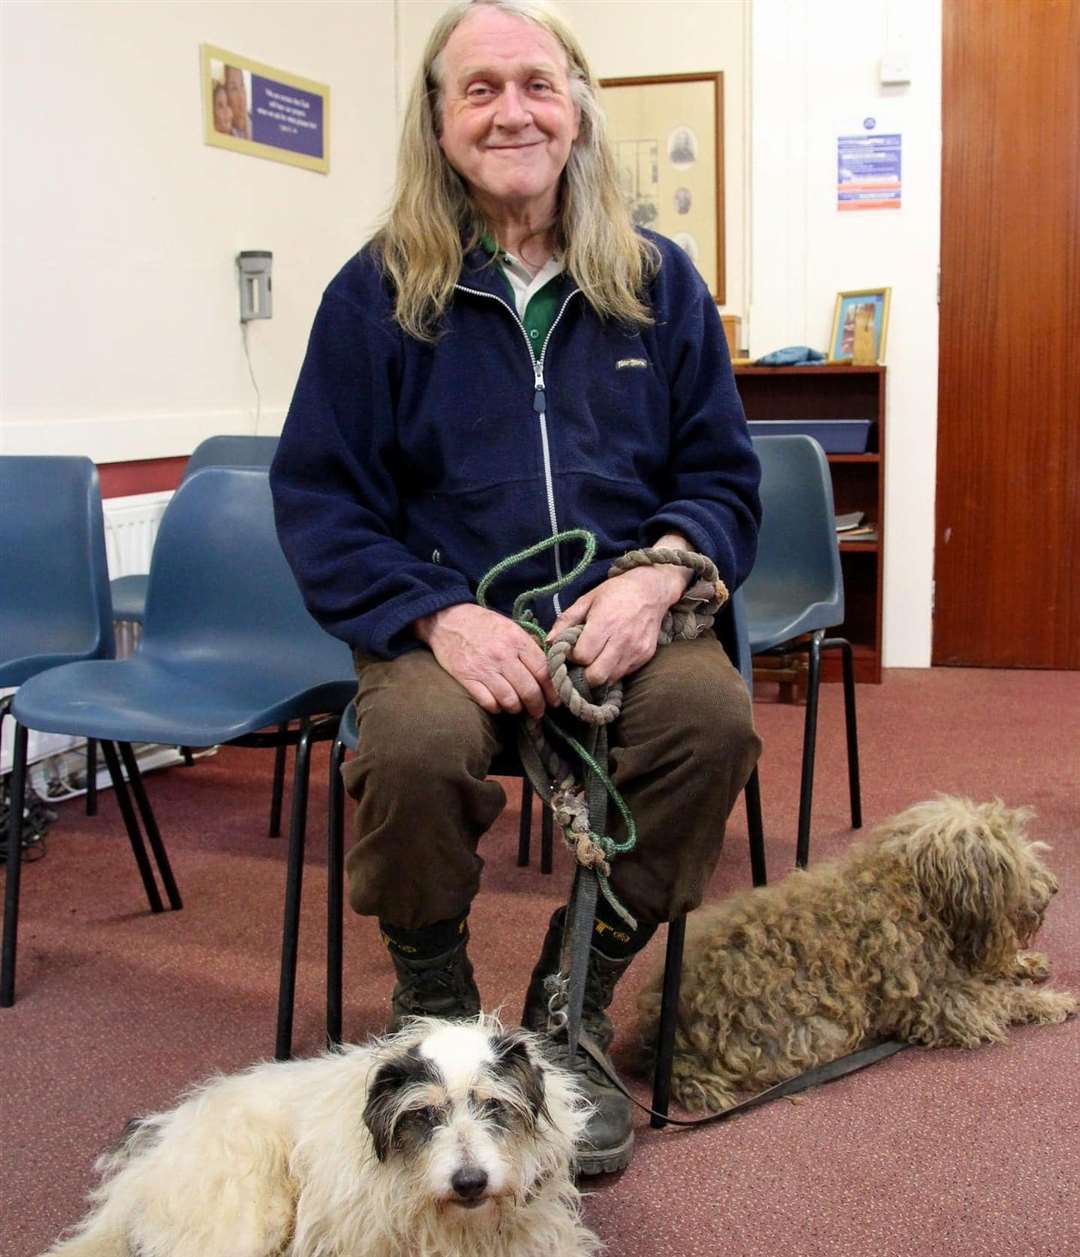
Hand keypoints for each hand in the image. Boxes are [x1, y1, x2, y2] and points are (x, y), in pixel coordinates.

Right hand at [414, 603, 558, 717]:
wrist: (446, 620)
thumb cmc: (482, 624)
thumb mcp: (510, 626)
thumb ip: (528, 645)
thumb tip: (549, 664)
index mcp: (517, 640)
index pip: (543, 671)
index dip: (552, 690)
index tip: (555, 700)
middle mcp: (503, 655)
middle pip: (529, 690)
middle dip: (537, 706)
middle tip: (538, 712)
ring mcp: (484, 668)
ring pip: (510, 700)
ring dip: (517, 708)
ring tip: (518, 708)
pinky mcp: (466, 678)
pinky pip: (488, 703)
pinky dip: (496, 708)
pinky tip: (498, 705)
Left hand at [547, 563, 689, 687]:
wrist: (651, 590)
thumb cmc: (615, 592)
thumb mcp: (587, 599)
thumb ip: (566, 620)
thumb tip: (549, 642)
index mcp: (605, 623)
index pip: (582, 656)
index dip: (572, 657)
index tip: (571, 651)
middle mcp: (622, 640)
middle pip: (596, 676)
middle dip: (583, 675)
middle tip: (580, 664)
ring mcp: (636, 650)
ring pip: (610, 679)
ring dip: (598, 674)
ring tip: (594, 661)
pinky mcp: (645, 656)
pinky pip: (624, 674)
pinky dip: (613, 671)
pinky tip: (609, 657)